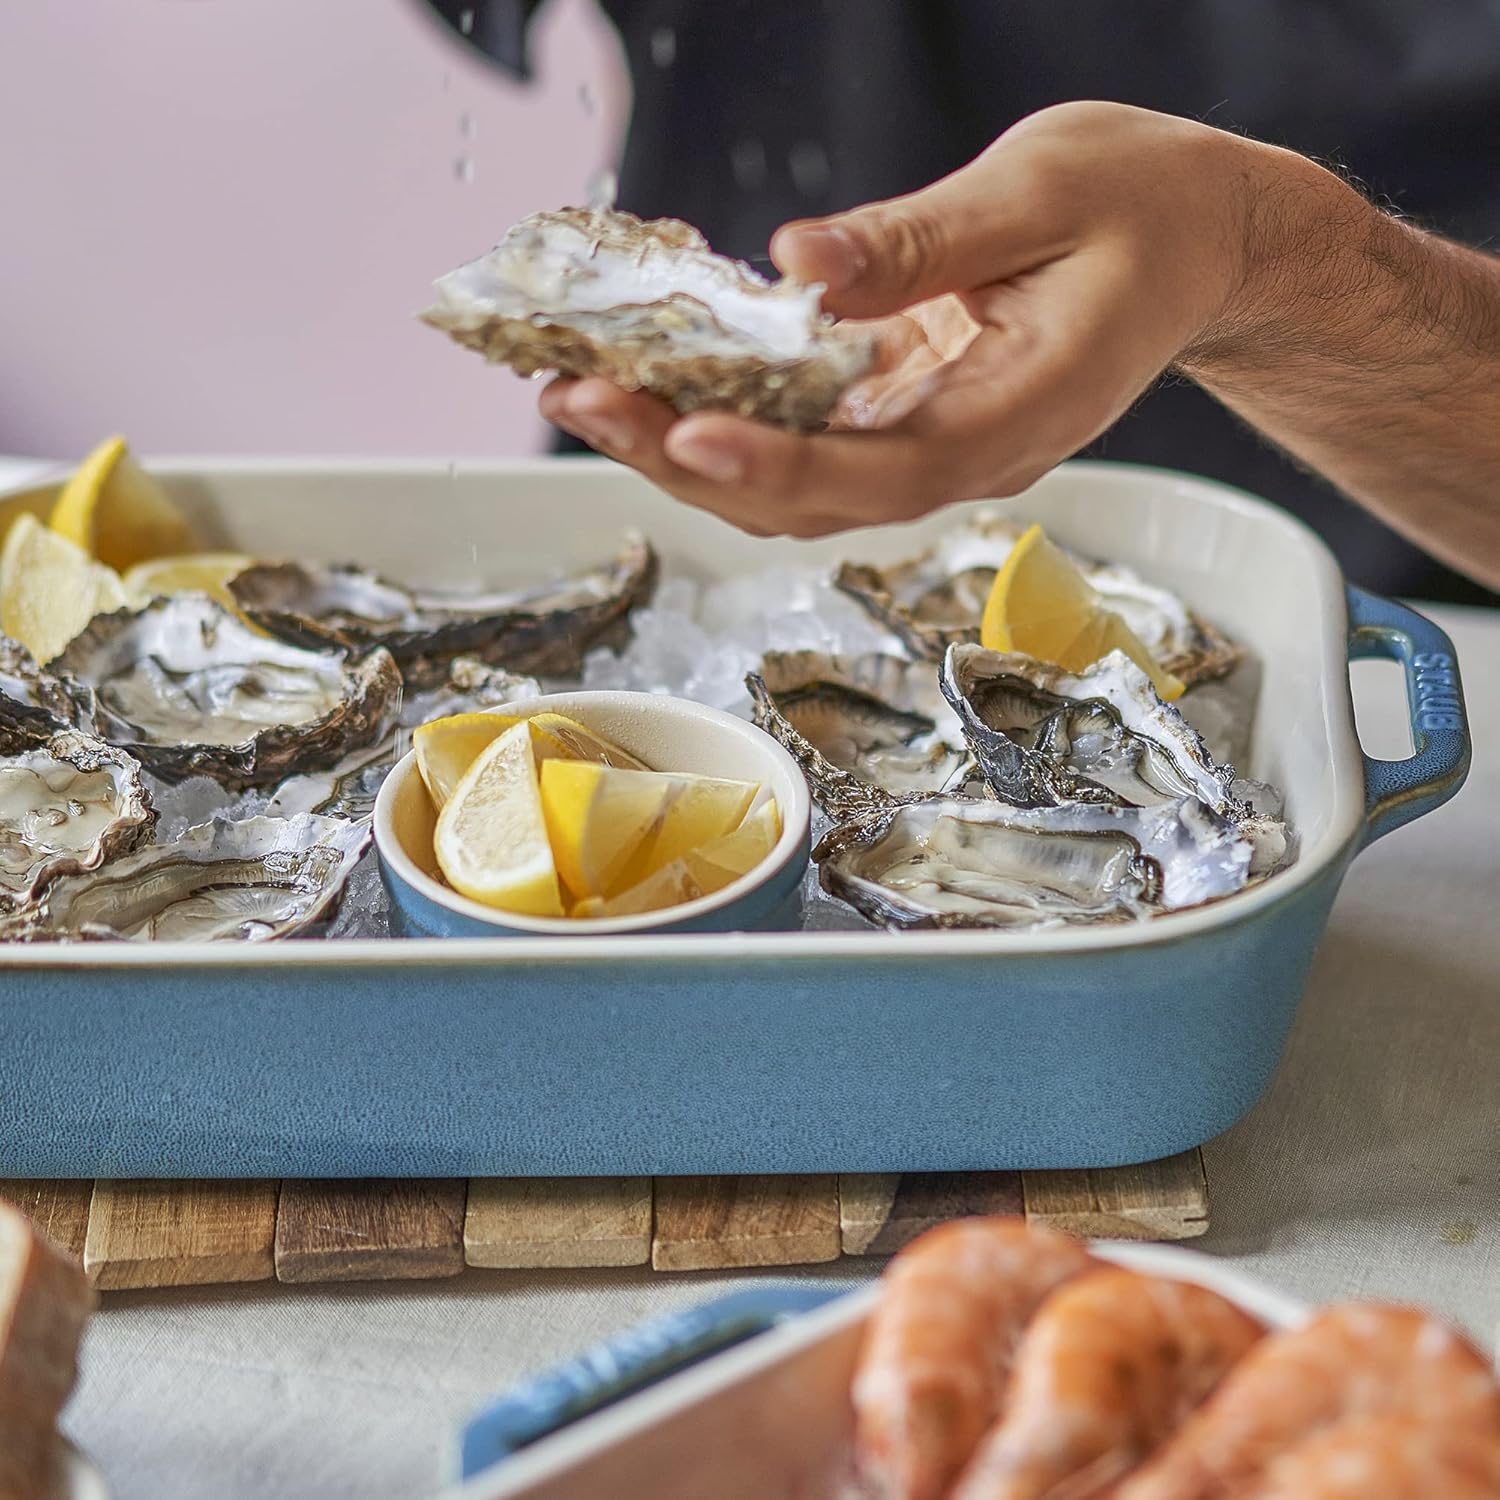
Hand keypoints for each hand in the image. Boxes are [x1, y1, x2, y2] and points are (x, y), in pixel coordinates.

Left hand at [539, 102, 1279, 537]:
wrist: (1201, 244)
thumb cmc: (1145, 211)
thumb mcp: (1043, 192)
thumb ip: (921, 240)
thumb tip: (798, 263)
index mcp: (1015, 415)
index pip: (882, 471)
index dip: (779, 466)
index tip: (686, 435)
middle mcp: (964, 452)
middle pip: (809, 496)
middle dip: (687, 459)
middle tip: (582, 399)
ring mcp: (929, 442)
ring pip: (792, 482)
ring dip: (684, 448)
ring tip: (587, 394)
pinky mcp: (903, 413)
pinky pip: (802, 437)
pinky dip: (725, 414)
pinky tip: (659, 374)